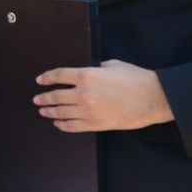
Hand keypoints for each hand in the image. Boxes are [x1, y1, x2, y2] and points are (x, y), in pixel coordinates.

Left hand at [34, 60, 172, 132]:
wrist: (154, 98)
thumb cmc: (136, 79)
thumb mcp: (113, 65)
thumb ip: (95, 68)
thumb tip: (87, 71)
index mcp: (87, 75)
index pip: (59, 76)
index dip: (47, 78)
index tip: (40, 81)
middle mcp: (83, 93)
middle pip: (56, 96)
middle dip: (44, 98)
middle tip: (37, 99)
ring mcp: (88, 110)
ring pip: (61, 112)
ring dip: (49, 111)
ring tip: (42, 111)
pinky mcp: (96, 124)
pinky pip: (73, 126)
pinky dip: (63, 125)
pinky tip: (58, 123)